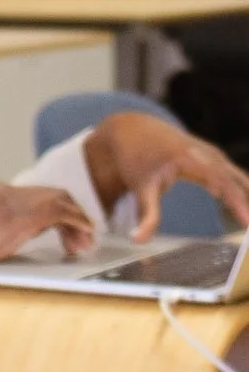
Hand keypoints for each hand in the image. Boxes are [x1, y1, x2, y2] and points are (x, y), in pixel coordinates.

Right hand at [0, 180, 95, 308]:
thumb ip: (4, 221)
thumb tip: (34, 227)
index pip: (36, 194)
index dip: (57, 212)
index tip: (65, 234)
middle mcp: (2, 188)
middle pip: (51, 194)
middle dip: (71, 215)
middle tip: (80, 241)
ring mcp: (10, 200)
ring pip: (59, 199)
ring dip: (77, 220)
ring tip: (83, 243)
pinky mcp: (20, 216)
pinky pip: (61, 212)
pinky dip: (78, 222)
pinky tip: (85, 236)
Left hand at [82, 112, 248, 238]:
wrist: (134, 130)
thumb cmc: (136, 160)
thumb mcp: (140, 187)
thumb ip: (146, 215)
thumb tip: (138, 241)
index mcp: (188, 156)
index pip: (219, 179)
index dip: (235, 200)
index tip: (246, 220)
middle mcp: (204, 151)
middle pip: (232, 177)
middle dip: (245, 200)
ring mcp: (210, 152)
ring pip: (235, 175)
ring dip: (245, 195)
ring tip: (248, 218)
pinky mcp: (212, 156)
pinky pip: (230, 174)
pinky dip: (240, 189)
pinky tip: (243, 207)